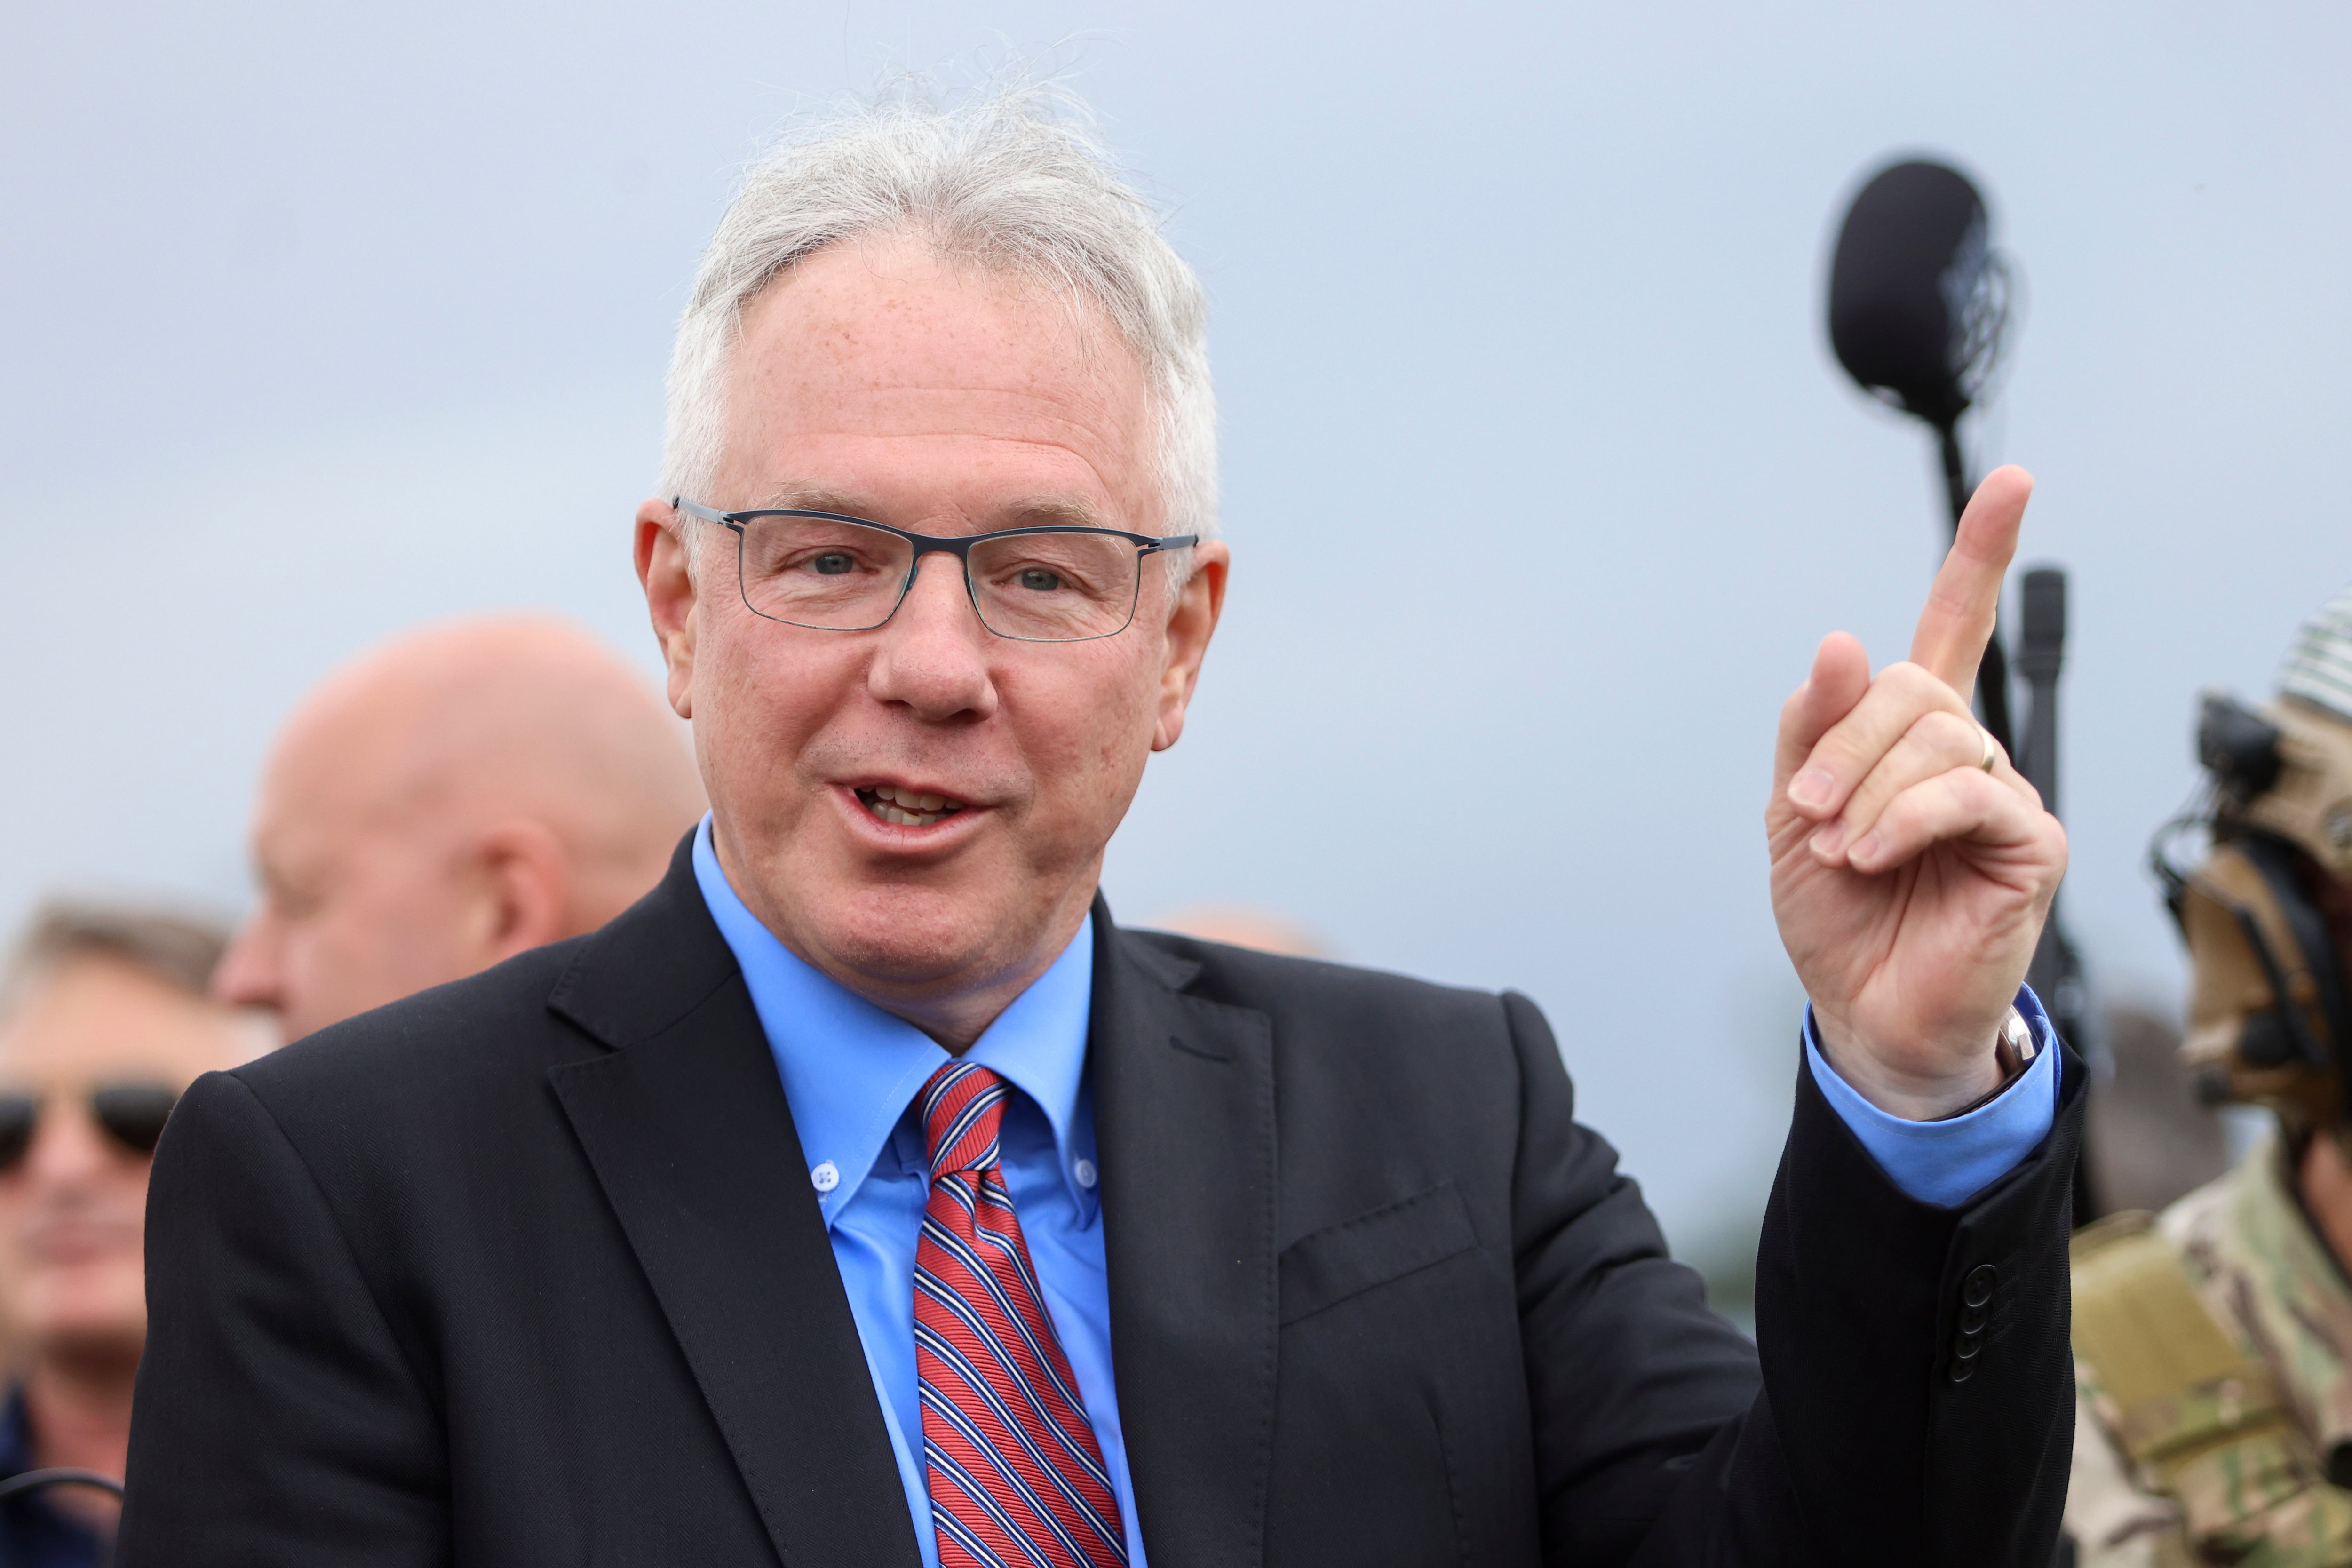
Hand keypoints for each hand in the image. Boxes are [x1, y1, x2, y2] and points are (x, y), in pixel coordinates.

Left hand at [1768, 466, 2067, 1119]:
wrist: (1863, 1009)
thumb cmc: (1839, 914)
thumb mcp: (1796, 811)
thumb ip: (1814, 726)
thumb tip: (1841, 643)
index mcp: (1910, 736)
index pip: (1954, 624)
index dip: (1981, 552)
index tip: (2011, 480)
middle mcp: (1965, 752)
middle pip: (1912, 687)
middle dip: (1845, 742)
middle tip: (1810, 810)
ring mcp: (2002, 793)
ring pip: (1938, 736)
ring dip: (1867, 790)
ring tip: (1843, 849)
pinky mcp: (2030, 841)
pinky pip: (1968, 793)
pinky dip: (1906, 820)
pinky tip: (1876, 855)